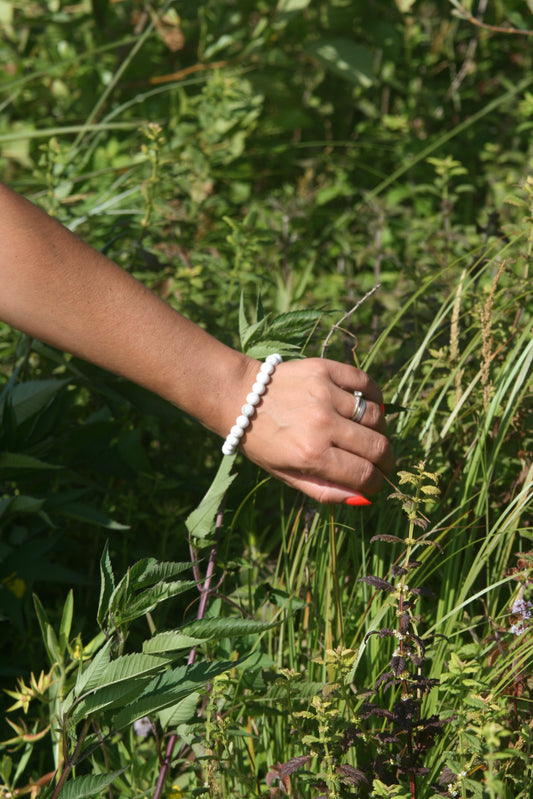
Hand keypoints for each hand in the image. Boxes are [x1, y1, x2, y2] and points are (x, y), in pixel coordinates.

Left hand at [239, 357, 393, 503]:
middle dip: (386, 460)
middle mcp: (320, 423)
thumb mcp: (287, 475)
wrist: (239, 397)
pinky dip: (374, 396)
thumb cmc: (263, 442)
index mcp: (310, 455)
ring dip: (378, 429)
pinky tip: (368, 405)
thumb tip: (363, 497)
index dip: (377, 483)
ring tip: (368, 434)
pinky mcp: (324, 369)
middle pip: (377, 446)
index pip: (364, 474)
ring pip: (375, 415)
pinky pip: (365, 383)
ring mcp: (324, 393)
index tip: (376, 482)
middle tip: (381, 462)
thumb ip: (325, 491)